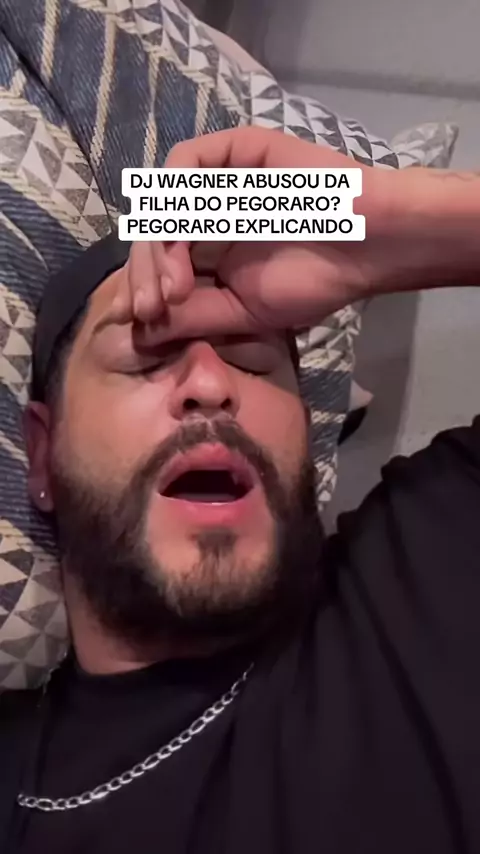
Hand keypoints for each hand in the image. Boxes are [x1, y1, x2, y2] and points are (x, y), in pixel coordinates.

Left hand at [114, 128, 410, 340]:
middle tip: (154, 307)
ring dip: (159, 248)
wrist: (365, 246)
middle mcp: (206, 212)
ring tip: (175, 287)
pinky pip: (186, 162)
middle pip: (152, 235)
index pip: (158, 263)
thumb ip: (189, 316)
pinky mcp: (234, 150)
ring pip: (162, 203)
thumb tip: (138, 329)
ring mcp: (218, 180)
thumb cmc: (313, 280)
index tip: (143, 318)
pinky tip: (182, 237)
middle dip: (145, 274)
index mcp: (209, 251)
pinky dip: (175, 198)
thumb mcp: (240, 312)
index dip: (142, 287)